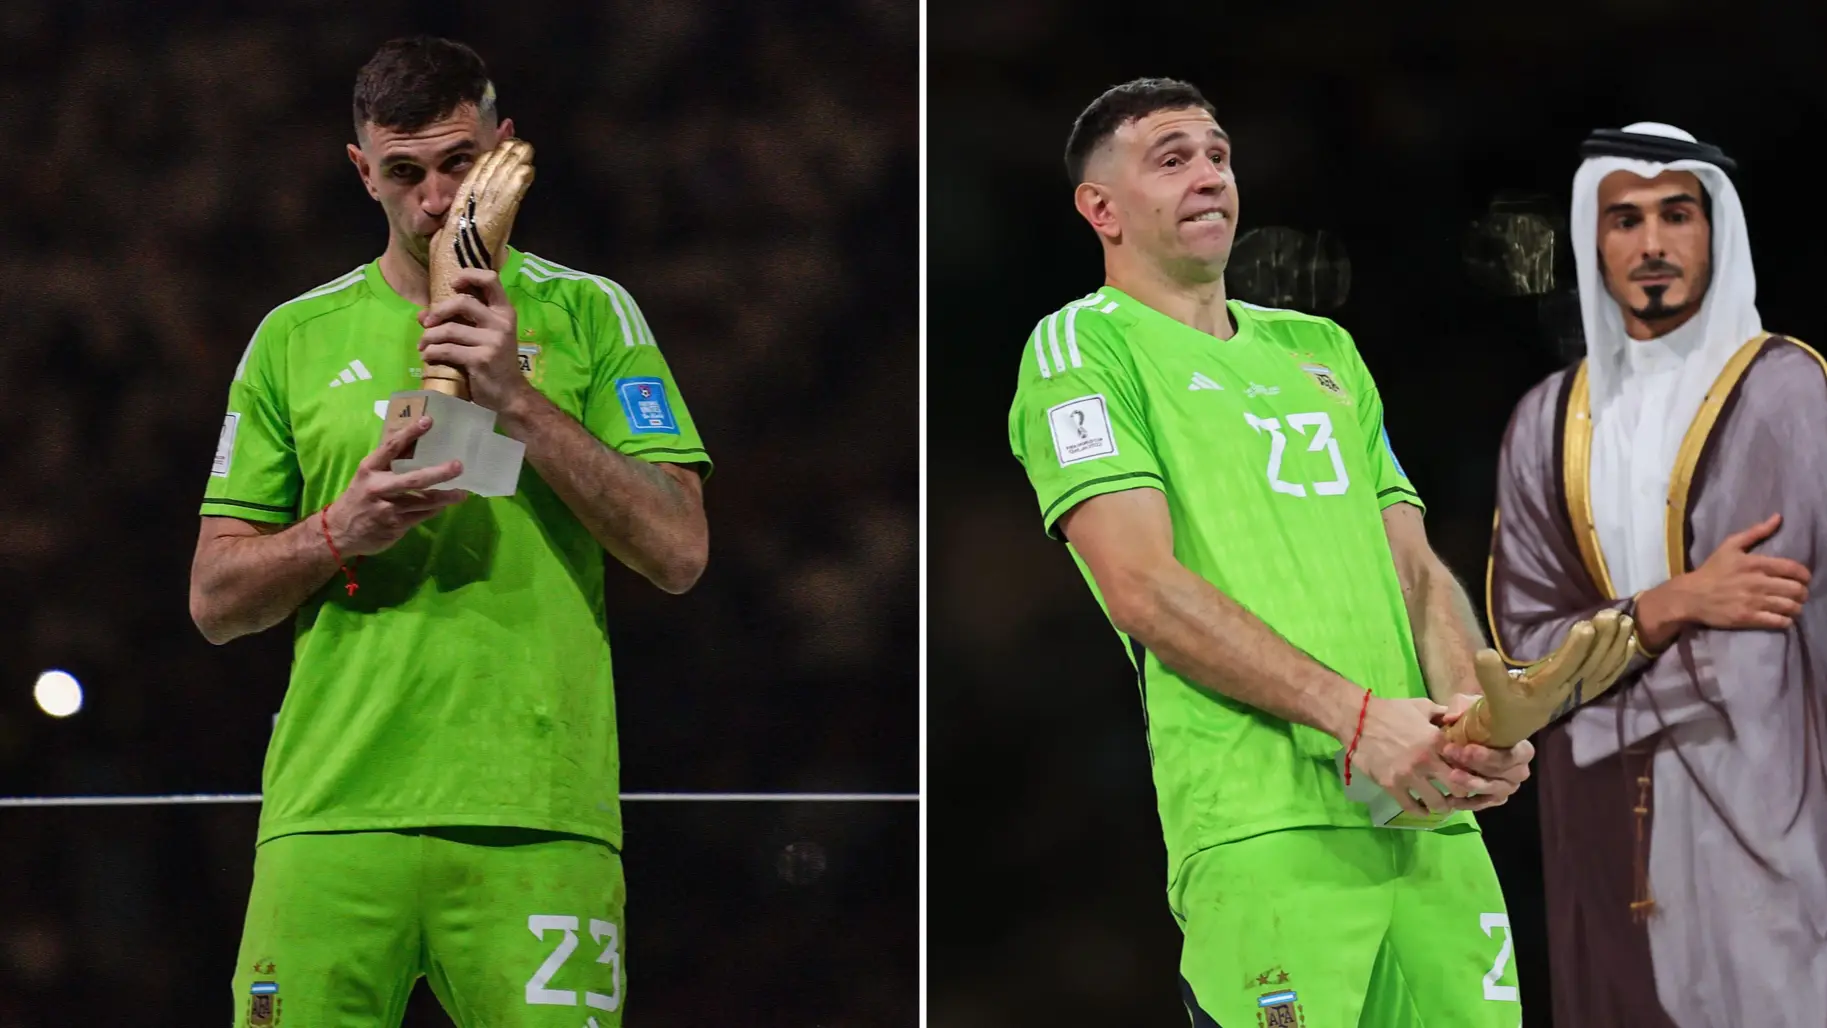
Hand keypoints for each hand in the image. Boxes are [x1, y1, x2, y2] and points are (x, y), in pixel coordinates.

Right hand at [324, 416, 467, 556]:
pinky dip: (434, 510)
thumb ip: (387, 464)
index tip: (428, 421)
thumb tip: (415, 445)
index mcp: (370, 470)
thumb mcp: (367, 477)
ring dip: (446, 496)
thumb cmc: (358, 499)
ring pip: (424, 501)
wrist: (339, 532)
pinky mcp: (396, 526)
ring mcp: (388, 509)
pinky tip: (444, 505)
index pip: (391, 447)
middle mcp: (379, 488)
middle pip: (415, 479)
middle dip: (439, 473)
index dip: (410, 433)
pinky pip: (421, 515)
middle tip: (458, 466)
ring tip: (462, 493)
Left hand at [418, 267, 539, 415]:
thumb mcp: (483, 337)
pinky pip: (448, 350)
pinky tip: (428, 357)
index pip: (490, 279)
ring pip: (450, 329)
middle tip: (427, 324)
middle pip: (462, 302)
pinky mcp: (481, 359)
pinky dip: (432, 353)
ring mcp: (493, 341)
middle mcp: (501, 323)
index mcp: (504, 312)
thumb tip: (422, 315)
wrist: (509, 394)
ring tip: (423, 346)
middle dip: (438, 311)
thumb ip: (458, 322)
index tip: (453, 286)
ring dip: (429, 337)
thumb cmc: (495, 363)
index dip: (468, 276)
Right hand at [1349, 696, 1501, 817]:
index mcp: (1437, 740)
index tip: (1470, 776)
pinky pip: (1411, 806)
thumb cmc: (1391, 711)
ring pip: (1436, 803)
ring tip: (1440, 804)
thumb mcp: (1422, 706)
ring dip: (1441, 806)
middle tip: (1458, 794)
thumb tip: (1460, 719)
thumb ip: (1443, 715)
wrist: (1358, 719)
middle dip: (1461, 793)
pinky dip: (1419, 810)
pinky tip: (1421, 808)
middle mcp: (1426, 760)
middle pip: (1457, 788)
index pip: (1466, 764)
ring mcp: (1408, 775)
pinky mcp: (1391, 785)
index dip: (1471, 772)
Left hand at [1436, 694, 1532, 810]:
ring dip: (1472, 784)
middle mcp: (1519, 769)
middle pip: (1504, 773)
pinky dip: (1469, 803)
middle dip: (1477, 766)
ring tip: (1451, 775)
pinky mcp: (1495, 798)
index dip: (1491, 755)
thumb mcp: (1467, 705)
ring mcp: (1508, 785)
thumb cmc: (1474, 720)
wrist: (1467, 737)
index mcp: (1521, 747)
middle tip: (1452, 756)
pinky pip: (1485, 804)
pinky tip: (1451, 799)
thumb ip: (1461, 707)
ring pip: (1495, 790)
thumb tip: (1450, 717)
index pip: (1515, 755)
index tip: (1468, 749)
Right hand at [1664, 513, 1809, 634]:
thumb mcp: (1730, 546)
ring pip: (1790, 607)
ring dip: (1796, 607)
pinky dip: (1786, 621)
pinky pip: (1779, 622)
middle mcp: (1757, 582)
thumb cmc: (1712, 570)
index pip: (1793, 569)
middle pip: (1796, 590)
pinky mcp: (1748, 618)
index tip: (1803, 579)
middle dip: (1802, 593)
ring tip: (1792, 607)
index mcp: (1755, 563)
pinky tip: (1783, 618)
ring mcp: (1753, 602)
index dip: (1804, 575)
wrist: (1690, 595)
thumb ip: (1756, 532)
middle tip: (1798, 594)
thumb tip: (1778, 517)